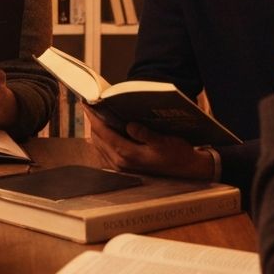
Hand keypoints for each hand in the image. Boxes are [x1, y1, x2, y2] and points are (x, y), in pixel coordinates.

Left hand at [85, 104, 212, 179]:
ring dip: (96, 130)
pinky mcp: (123, 168)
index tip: (86, 103)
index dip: (93, 117)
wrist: (186, 169)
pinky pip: (104, 152)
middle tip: (91, 105)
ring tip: (96, 115)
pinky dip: (102, 139)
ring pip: (99, 145)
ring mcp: (120, 167)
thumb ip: (145, 134)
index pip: (103, 132)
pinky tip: (105, 130)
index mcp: (128, 154)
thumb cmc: (176, 153)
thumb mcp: (164, 141)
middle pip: (97, 138)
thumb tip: (129, 125)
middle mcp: (120, 162)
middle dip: (93, 121)